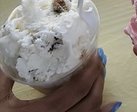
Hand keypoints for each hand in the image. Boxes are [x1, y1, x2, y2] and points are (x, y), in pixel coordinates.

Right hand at [0, 51, 120, 111]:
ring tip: (101, 73)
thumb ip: (5, 77)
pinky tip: (111, 104)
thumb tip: (13, 49)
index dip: (88, 72)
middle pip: (89, 103)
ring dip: (100, 92)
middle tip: (100, 60)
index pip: (74, 92)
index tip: (94, 54)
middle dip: (99, 78)